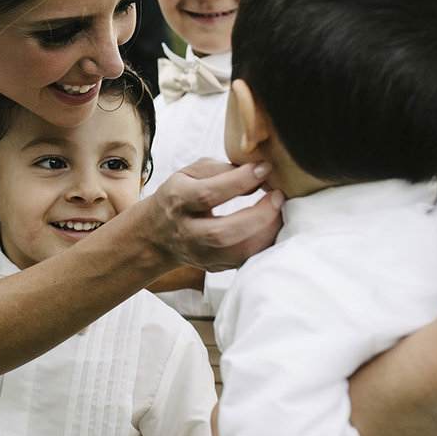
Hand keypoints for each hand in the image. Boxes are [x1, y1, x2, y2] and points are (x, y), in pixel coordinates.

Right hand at [147, 160, 283, 270]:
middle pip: (222, 232)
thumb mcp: (191, 173)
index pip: (208, 194)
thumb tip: (259, 174)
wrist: (157, 234)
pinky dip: (264, 244)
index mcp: (178, 200)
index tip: (264, 168)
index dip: (240, 181)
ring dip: (266, 232)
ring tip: (279, 212)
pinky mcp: (214, 267)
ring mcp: (200, 253)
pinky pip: (245, 260)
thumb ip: (222, 169)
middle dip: (258, 215)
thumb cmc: (180, 196)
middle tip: (278, 197)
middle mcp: (186, 231)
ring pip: (237, 252)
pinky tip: (271, 227)